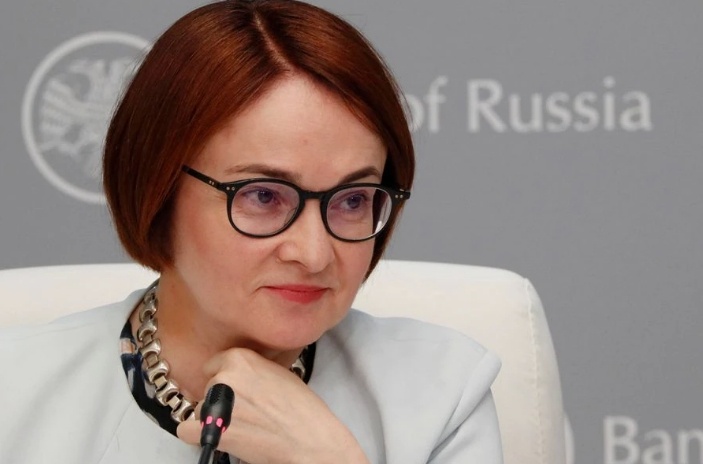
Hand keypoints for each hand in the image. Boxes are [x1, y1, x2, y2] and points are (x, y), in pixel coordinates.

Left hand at [177, 348, 368, 463]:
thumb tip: (240, 374)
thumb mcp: (279, 372)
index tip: (234, 389)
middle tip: (244, 411)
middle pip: (208, 387)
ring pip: (200, 409)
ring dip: (214, 418)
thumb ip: (253, 369)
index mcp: (240, 358)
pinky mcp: (211, 431)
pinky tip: (218, 435)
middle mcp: (225, 377)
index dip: (225, 378)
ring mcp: (216, 404)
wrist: (309, 438)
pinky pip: (187, 430)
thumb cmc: (302, 408)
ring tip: (241, 426)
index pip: (214, 365)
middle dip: (221, 399)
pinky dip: (199, 435)